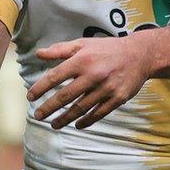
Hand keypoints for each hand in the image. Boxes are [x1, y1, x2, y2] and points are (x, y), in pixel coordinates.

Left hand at [26, 35, 151, 129]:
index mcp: (82, 60)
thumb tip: (38, 54)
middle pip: (65, 96)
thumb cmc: (107, 49)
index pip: (55, 77)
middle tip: (38, 116)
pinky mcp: (117, 98)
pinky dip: (86, 121)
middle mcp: (93, 74)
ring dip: (65, 119)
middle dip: (49, 108)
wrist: (140, 55)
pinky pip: (98, 113)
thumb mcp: (83, 44)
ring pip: (80, 108)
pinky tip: (77, 124)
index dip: (40, 88)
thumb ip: (60, 49)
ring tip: (54, 124)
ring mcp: (106, 88)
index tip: (30, 98)